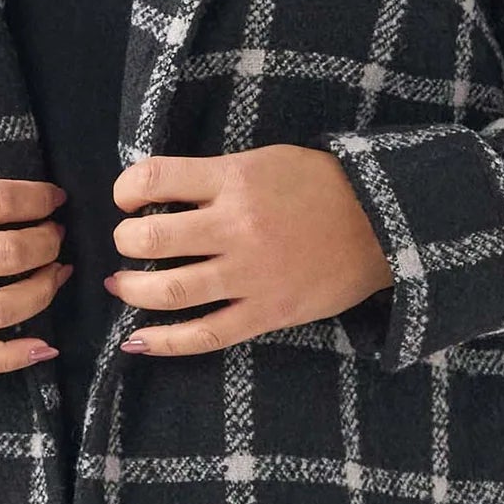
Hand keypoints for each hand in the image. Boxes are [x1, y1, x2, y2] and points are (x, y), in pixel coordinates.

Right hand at [0, 149, 69, 371]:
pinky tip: (46, 347)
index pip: (0, 203)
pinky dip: (13, 357)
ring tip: (56, 273)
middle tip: (56, 235)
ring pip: (0, 308)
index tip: (55, 199)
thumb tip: (14, 199)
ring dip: (43, 291)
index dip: (39, 200)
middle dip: (47, 243)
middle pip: (9, 255)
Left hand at [104, 145, 394, 357]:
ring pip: (168, 291)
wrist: (383, 224)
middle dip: (124, 241)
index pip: (154, 178)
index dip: (126, 188)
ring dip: (131, 290)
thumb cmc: (319, 186)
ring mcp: (250, 274)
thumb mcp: (263, 161)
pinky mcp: (266, 312)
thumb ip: (214, 177)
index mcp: (234, 180)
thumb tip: (156, 194)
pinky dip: (164, 342)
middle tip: (127, 242)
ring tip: (120, 285)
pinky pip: (204, 335)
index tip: (127, 198)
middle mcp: (236, 226)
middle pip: (150, 238)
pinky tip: (136, 341)